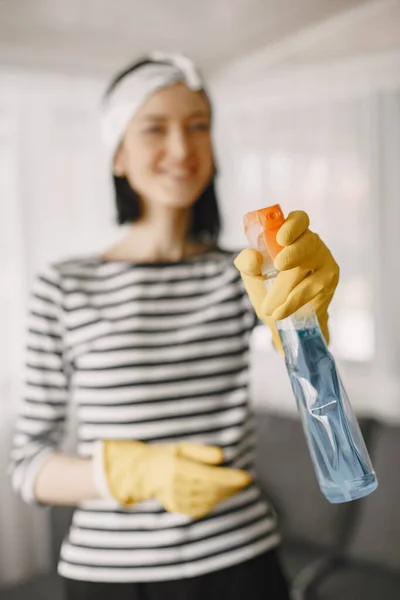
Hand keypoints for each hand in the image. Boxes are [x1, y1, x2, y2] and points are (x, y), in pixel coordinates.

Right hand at [97, 440, 251, 518]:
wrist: (143, 472)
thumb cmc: (166, 454)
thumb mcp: (182, 447)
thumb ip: (202, 452)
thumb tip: (222, 457)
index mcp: (177, 467)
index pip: (210, 476)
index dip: (230, 478)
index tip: (247, 476)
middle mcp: (176, 485)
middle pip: (211, 489)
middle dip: (231, 486)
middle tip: (245, 479)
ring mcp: (175, 499)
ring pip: (208, 500)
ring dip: (225, 494)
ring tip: (236, 485)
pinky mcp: (176, 507)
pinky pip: (200, 508)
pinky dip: (213, 502)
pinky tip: (221, 494)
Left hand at [235, 210, 338, 345]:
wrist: (282, 315)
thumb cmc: (268, 286)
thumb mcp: (252, 273)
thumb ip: (247, 262)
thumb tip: (253, 257)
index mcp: (292, 233)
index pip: (299, 219)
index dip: (292, 225)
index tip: (281, 238)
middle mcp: (311, 243)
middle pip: (307, 242)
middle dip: (293, 253)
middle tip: (278, 265)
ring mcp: (323, 260)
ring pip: (306, 270)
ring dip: (284, 289)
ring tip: (267, 307)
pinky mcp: (330, 279)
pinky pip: (311, 289)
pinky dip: (293, 302)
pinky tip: (279, 313)